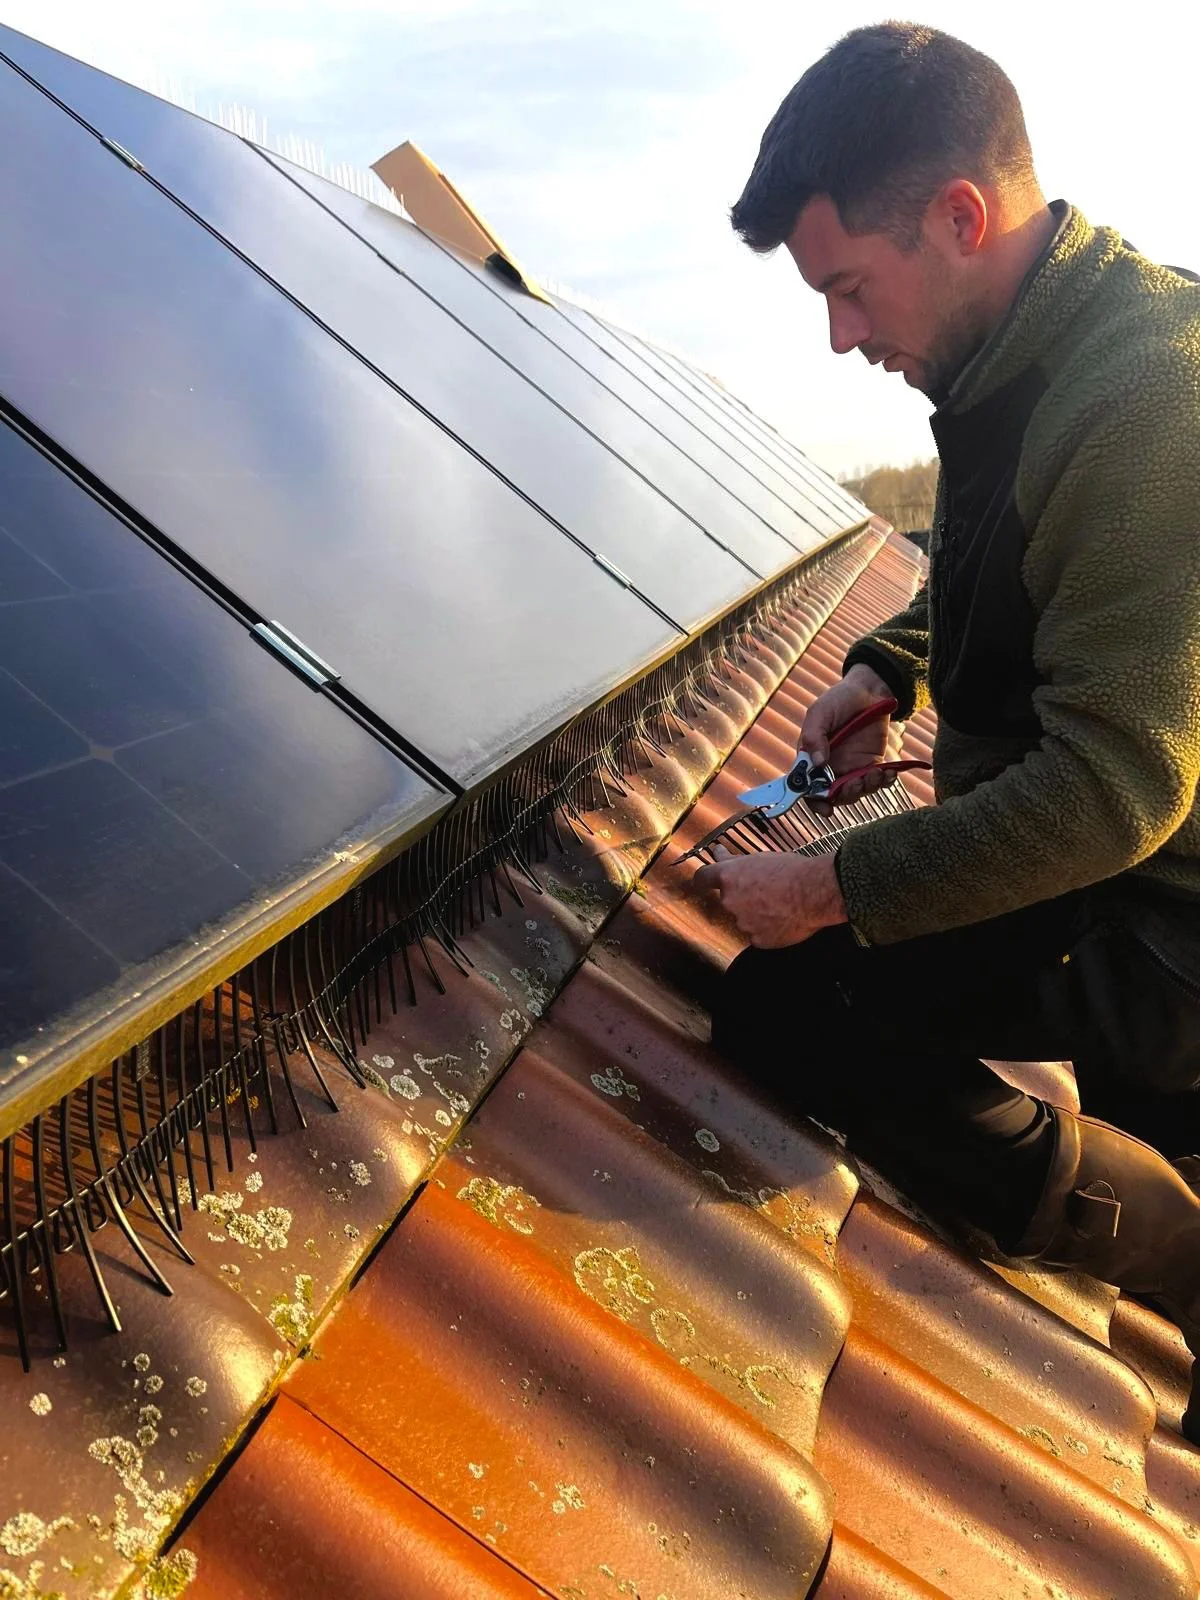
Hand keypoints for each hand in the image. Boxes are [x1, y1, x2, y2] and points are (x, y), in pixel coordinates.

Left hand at [692, 847, 846, 947]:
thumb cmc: (793, 871)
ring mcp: (743, 922)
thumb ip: (736, 861)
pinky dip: (767, 928)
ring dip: (756, 913)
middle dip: (743, 896)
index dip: (703, 880)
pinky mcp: (757, 939)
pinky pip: (758, 934)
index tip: (703, 882)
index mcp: (729, 877)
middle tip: (765, 890)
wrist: (815, 893)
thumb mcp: (761, 857)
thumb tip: (719, 854)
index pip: (702, 878)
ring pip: (744, 918)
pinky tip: (783, 918)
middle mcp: (731, 900)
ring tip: (780, 903)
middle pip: (729, 899)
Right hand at [800, 662, 901, 815]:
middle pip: (833, 794)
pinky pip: (876, 781)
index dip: (814, 800)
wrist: (870, 691)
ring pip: (856, 791)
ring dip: (866, 788)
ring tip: (876, 773)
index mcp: (811, 757)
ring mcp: (851, 767)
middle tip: (856, 784)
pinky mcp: (872, 764)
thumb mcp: (820, 712)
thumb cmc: (839, 699)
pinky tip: (889, 772)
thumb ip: (814, 736)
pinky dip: (883, 782)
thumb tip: (818, 763)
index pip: (807, 786)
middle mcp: (830, 767)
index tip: (826, 807)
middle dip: (845, 795)